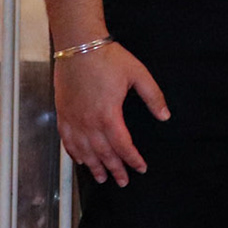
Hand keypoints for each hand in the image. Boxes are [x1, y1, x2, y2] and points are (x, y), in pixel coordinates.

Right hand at [54, 42, 169, 187]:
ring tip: (102, 178)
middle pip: (103, 154)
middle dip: (115, 169)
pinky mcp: (62, 114)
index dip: (133, 159)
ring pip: (84, 152)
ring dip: (94, 167)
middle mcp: (89, 123)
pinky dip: (74, 153)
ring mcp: (73, 120)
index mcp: (109, 115)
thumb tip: (165, 116)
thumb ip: (153, 97)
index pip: (123, 146)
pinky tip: (80, 160)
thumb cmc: (109, 58)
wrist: (79, 46)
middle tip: (122, 182)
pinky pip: (67, 141)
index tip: (141, 168)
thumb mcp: (138, 74)